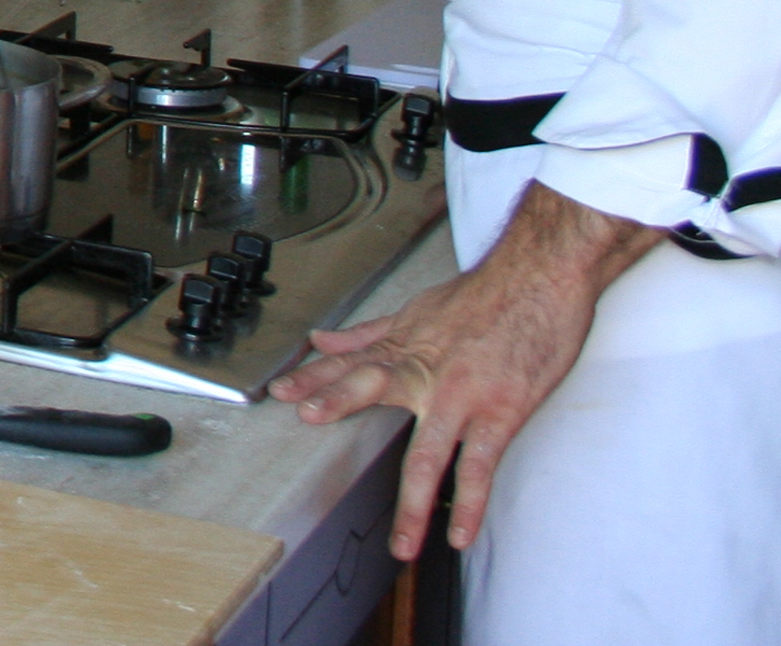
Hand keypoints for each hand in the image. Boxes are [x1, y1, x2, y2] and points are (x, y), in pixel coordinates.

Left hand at [266, 184, 658, 555]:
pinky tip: (459, 534)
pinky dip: (469, 503)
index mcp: (404, 347)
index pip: (350, 363)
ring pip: (427, 453)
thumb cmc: (487, 296)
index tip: (283, 393)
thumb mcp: (420, 310)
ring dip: (412, 502)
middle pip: (372, 386)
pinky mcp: (500, 414)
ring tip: (400, 543)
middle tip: (308, 420)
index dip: (315, 377)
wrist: (541, 280)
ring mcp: (461, 396)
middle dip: (338, 401)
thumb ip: (370, 333)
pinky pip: (479, 466)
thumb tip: (324, 340)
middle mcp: (425, 371)